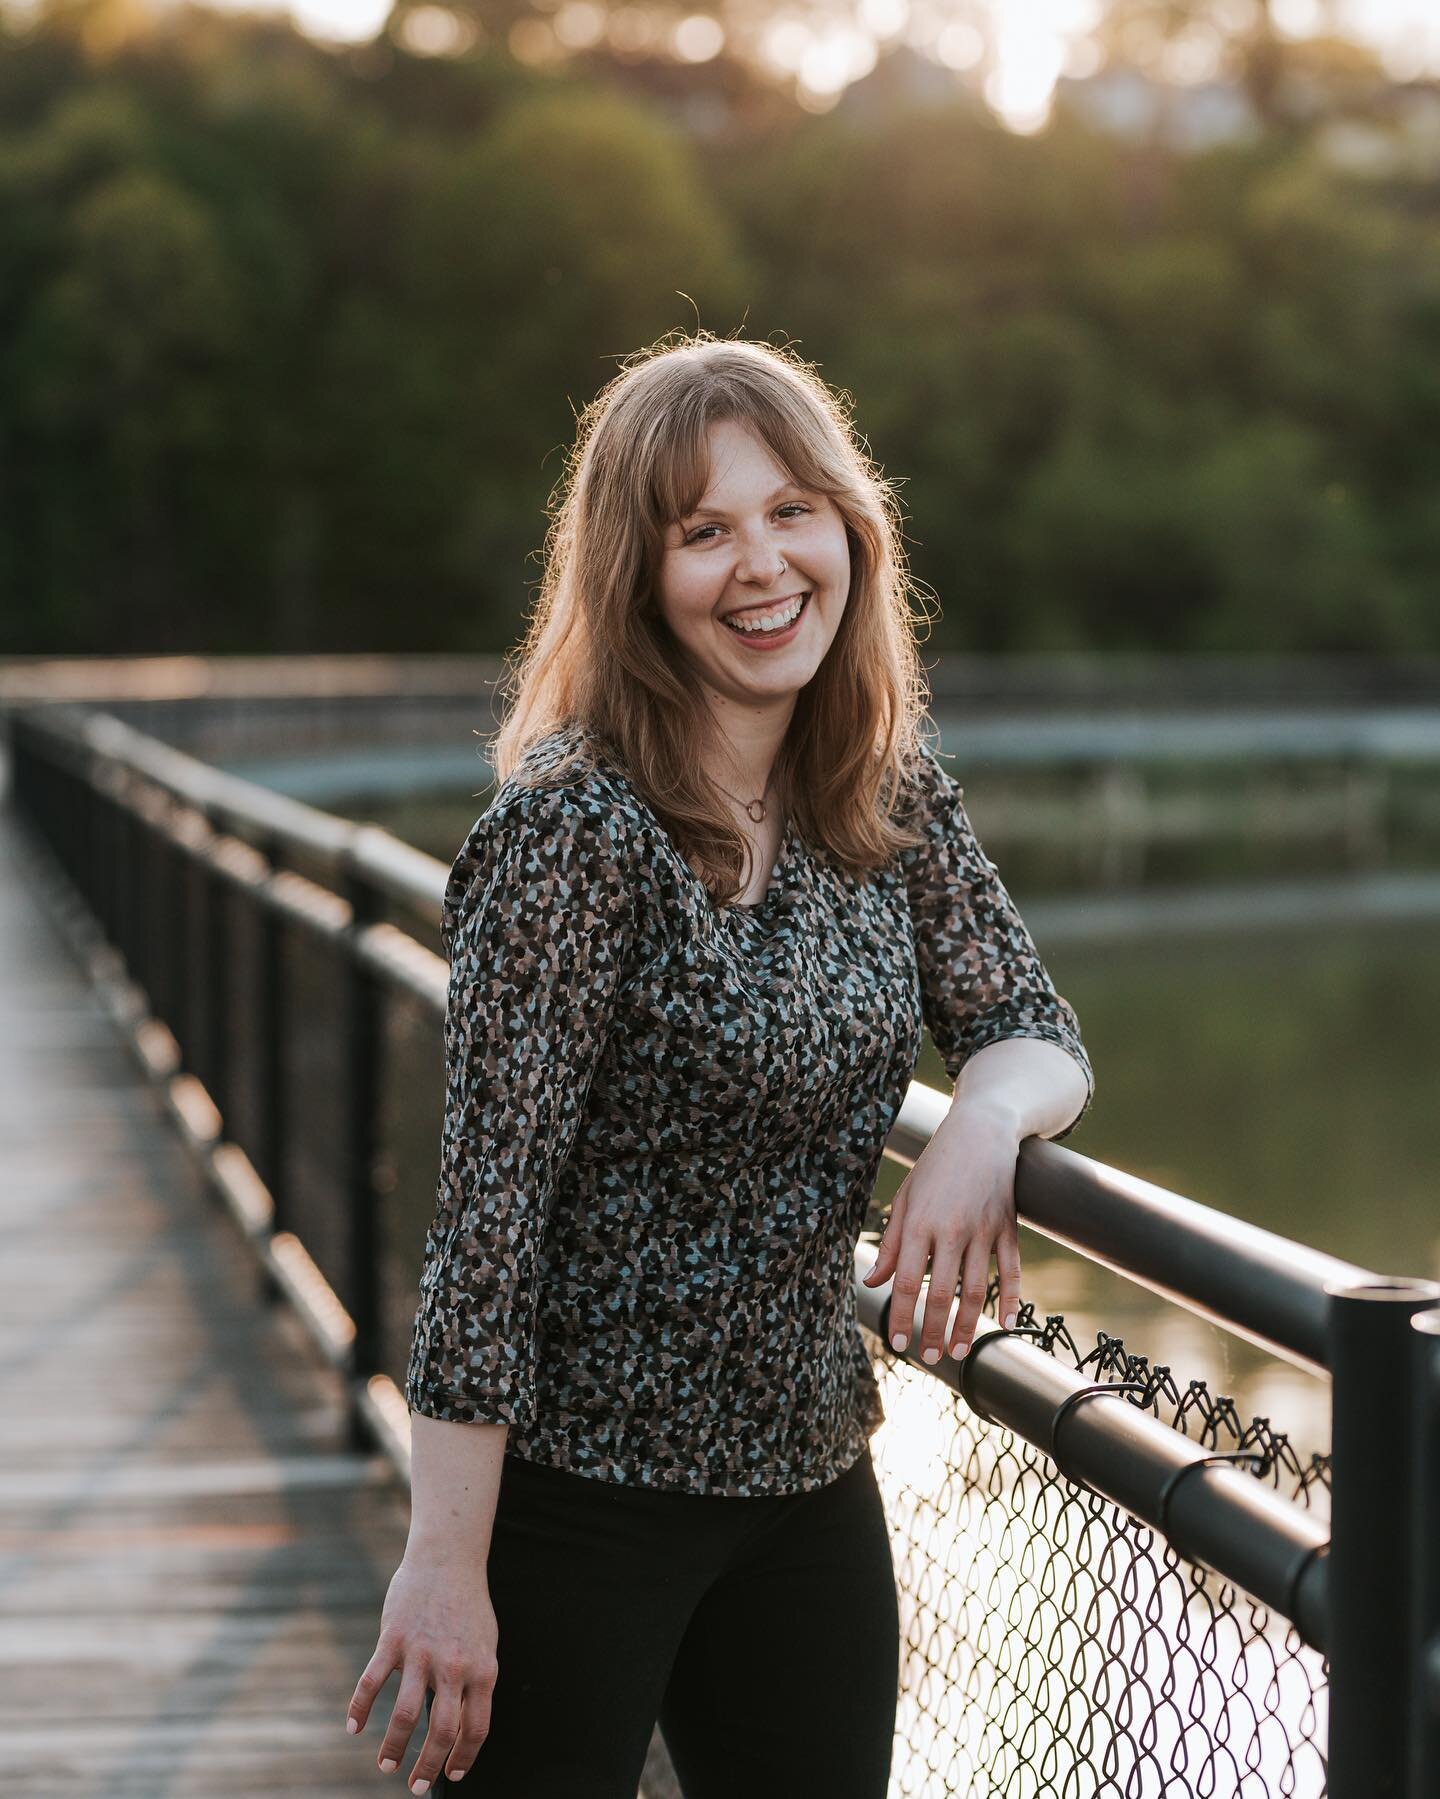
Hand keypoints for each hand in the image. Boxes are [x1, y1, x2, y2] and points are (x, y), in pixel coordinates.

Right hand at [346, 1548, 498, 1791]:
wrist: (448, 1559)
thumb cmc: (467, 1606)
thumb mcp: (485, 1644)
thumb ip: (475, 1683)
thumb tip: (463, 1729)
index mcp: (483, 1669)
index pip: (476, 1728)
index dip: (464, 1758)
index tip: (452, 1775)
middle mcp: (454, 1665)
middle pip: (442, 1730)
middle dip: (428, 1766)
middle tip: (416, 1786)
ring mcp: (422, 1652)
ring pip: (406, 1715)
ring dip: (394, 1748)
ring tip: (385, 1766)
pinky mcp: (394, 1639)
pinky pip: (372, 1683)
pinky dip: (359, 1710)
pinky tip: (353, 1728)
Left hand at [861, 1095, 1024, 1362]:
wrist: (980, 1131)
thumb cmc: (936, 1166)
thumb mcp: (906, 1199)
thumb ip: (891, 1244)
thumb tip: (872, 1281)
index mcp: (920, 1223)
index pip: (908, 1281)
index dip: (902, 1315)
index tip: (898, 1343)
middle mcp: (952, 1230)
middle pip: (942, 1293)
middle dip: (932, 1330)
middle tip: (928, 1358)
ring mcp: (983, 1230)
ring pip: (977, 1289)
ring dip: (968, 1325)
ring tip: (958, 1351)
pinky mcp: (1008, 1227)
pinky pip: (1011, 1270)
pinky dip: (1012, 1299)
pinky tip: (1007, 1323)